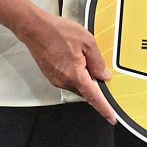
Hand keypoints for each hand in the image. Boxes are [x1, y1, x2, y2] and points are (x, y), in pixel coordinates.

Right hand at [17, 8, 116, 123]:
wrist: (35, 28)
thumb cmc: (58, 32)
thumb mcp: (87, 42)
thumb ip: (98, 61)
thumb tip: (103, 75)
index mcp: (75, 75)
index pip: (94, 97)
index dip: (104, 109)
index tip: (111, 117)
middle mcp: (64, 81)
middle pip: (86, 91)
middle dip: (94, 84)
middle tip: (99, 69)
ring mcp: (56, 79)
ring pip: (77, 84)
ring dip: (84, 76)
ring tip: (83, 55)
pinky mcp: (51, 75)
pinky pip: (68, 79)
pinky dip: (76, 73)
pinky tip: (75, 58)